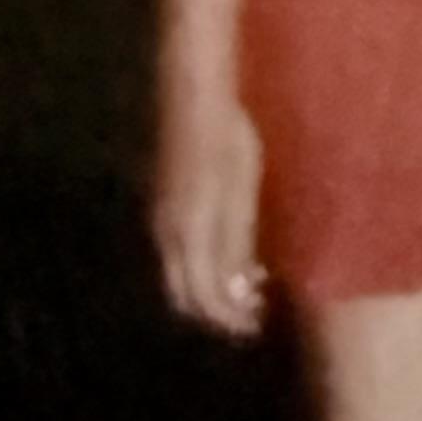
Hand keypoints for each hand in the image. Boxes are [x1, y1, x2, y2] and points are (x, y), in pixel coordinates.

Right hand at [154, 91, 269, 337]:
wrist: (196, 96)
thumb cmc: (229, 140)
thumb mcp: (242, 193)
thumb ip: (236, 243)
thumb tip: (235, 293)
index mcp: (189, 232)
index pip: (204, 297)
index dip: (230, 318)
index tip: (257, 324)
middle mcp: (168, 232)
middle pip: (185, 295)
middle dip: (217, 312)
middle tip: (254, 314)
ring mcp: (164, 218)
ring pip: (181, 276)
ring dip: (211, 291)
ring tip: (249, 288)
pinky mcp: (167, 204)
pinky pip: (180, 254)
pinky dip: (204, 269)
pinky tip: (233, 257)